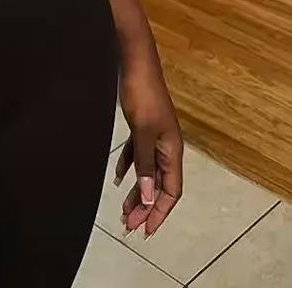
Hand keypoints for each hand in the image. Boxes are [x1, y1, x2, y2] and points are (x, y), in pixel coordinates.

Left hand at [113, 52, 183, 237]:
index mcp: (172, 150)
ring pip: (147, 172)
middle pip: (159, 185)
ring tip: (123, 210)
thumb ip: (145, 164)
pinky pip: (138, 155)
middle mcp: (167, 147)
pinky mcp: (142, 127)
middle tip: (128, 225)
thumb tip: (149, 197)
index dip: (160, 212)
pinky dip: (129, 168)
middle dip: (145, 207)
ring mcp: (155, 136)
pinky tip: (119, 178)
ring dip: (137, 191)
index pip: (171, 190)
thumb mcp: (143, 132)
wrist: (136, 63)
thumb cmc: (143, 95)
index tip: (146, 230)